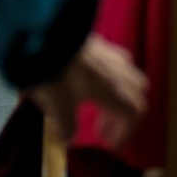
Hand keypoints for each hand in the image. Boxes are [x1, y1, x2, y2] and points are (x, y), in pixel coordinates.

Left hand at [31, 36, 148, 145]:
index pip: (134, 114)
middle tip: (100, 128)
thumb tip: (68, 136)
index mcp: (114, 90)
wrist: (41, 32)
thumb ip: (66, 127)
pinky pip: (114, 64)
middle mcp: (119, 71)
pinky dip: (108, 80)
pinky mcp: (98, 41)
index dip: (125, 132)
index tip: (109, 145)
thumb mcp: (57, 108)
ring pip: (127, 77)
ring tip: (95, 105)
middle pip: (136, 95)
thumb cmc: (53, 73)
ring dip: (117, 96)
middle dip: (122, 115)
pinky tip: (86, 82)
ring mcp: (110, 53)